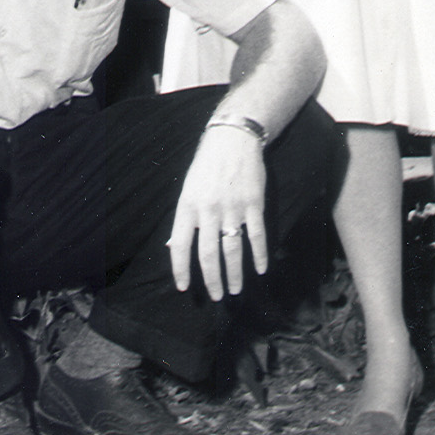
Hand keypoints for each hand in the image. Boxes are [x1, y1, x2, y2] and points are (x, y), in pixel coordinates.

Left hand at [168, 122, 268, 299]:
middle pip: (209, 254)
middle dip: (212, 280)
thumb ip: (185, 217)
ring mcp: (233, 207)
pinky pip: (257, 236)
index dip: (181, 268)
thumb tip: (174, 246)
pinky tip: (261, 269)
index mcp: (188, 205)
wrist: (233, 138)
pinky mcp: (254, 204)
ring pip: (233, 250)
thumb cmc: (207, 165)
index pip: (180, 244)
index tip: (184, 287)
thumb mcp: (188, 188)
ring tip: (235, 290)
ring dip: (235, 274)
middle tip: (217, 296)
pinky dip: (260, 255)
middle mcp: (209, 209)